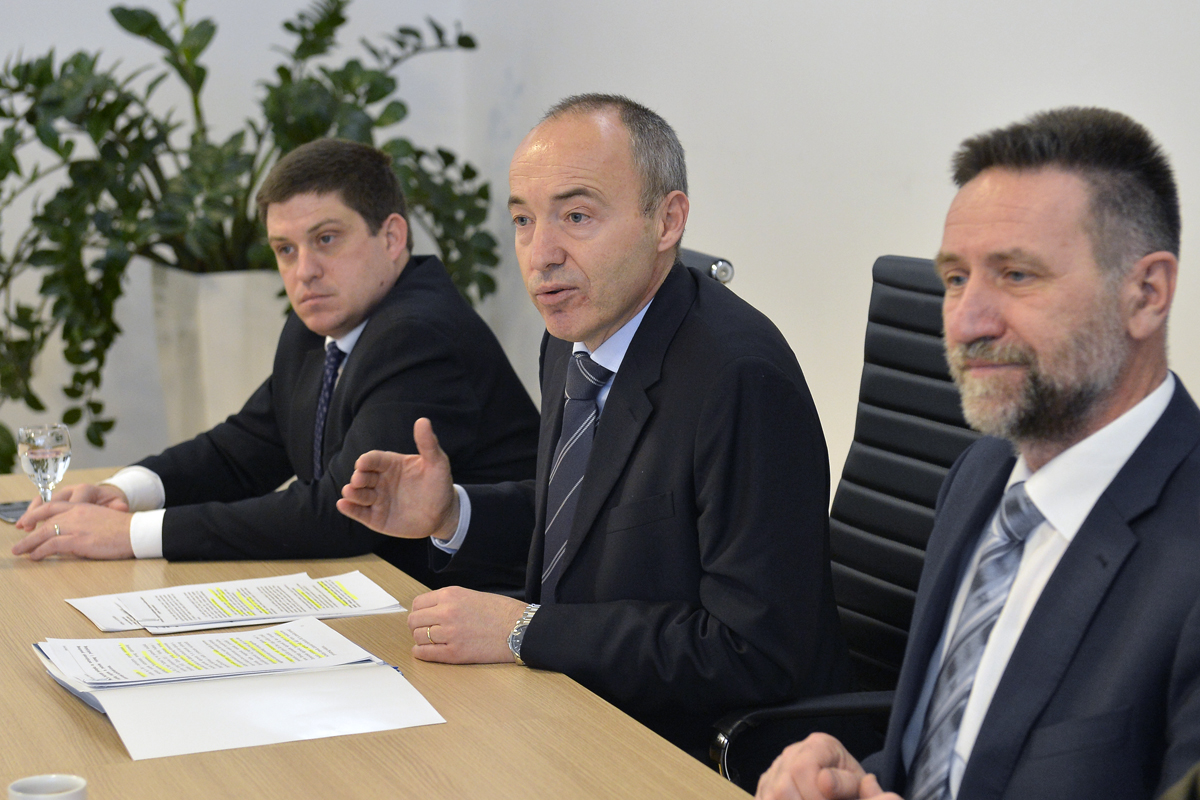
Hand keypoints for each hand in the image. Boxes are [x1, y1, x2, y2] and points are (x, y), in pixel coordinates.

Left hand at [11, 502, 134, 559]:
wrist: (137, 531)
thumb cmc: (124, 528)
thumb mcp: (101, 518)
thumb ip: (85, 522)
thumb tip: (73, 534)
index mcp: (82, 506)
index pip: (52, 506)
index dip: (35, 513)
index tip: (26, 522)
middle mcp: (75, 514)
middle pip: (44, 520)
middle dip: (28, 530)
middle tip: (18, 541)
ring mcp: (76, 527)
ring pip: (44, 533)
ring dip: (28, 543)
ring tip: (19, 551)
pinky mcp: (78, 541)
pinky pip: (52, 545)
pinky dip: (40, 551)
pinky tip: (35, 556)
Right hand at [15, 482, 128, 529]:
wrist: (109, 499)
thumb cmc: (112, 505)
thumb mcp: (117, 506)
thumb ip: (117, 508)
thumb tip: (122, 508)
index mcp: (88, 490)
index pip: (76, 502)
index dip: (67, 515)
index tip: (61, 528)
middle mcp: (73, 490)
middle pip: (55, 501)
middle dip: (42, 514)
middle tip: (31, 527)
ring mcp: (63, 495)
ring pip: (45, 502)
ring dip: (33, 515)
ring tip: (23, 527)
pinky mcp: (58, 501)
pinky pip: (42, 505)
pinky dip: (33, 514)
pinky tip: (25, 525)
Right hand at [337, 418, 458, 539]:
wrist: (443, 515)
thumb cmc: (439, 485)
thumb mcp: (437, 464)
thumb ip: (428, 444)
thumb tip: (423, 420)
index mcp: (391, 464)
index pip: (374, 459)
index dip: (367, 460)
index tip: (363, 462)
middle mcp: (380, 480)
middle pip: (363, 476)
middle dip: (358, 477)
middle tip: (358, 479)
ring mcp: (377, 499)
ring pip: (359, 494)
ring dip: (352, 492)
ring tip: (349, 491)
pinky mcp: (376, 517)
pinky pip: (360, 512)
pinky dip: (350, 509)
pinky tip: (343, 504)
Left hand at [406, 586, 526, 663]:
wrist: (519, 628)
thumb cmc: (501, 612)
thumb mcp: (471, 595)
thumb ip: (450, 601)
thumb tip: (431, 612)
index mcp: (450, 595)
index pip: (418, 604)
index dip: (418, 612)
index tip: (422, 617)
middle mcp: (446, 612)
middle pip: (414, 621)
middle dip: (416, 626)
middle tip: (423, 630)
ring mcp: (449, 633)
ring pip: (418, 637)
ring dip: (420, 640)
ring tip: (428, 641)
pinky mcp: (454, 652)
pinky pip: (426, 654)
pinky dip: (420, 653)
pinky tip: (423, 652)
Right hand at [757, 733, 892, 799]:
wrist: (843, 787)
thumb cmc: (850, 785)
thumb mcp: (856, 783)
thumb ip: (844, 783)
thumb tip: (824, 781)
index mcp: (818, 745)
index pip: (802, 769)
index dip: (813, 795)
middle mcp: (791, 753)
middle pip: (781, 787)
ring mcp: (775, 769)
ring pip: (769, 796)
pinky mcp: (765, 785)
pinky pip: (762, 799)